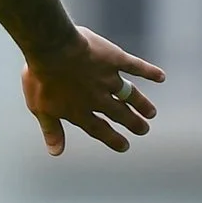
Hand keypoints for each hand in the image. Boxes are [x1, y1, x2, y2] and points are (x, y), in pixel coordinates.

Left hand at [21, 28, 164, 154]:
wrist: (52, 49)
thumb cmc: (40, 80)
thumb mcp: (40, 109)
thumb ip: (51, 130)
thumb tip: (56, 152)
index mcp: (80, 111)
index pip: (99, 130)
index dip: (112, 139)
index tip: (124, 146)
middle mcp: (98, 98)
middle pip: (119, 114)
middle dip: (133, 123)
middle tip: (144, 130)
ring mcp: (108, 78)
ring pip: (130, 95)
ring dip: (142, 104)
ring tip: (151, 112)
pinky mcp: (115, 59)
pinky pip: (136, 66)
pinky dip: (149, 72)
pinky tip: (161, 77)